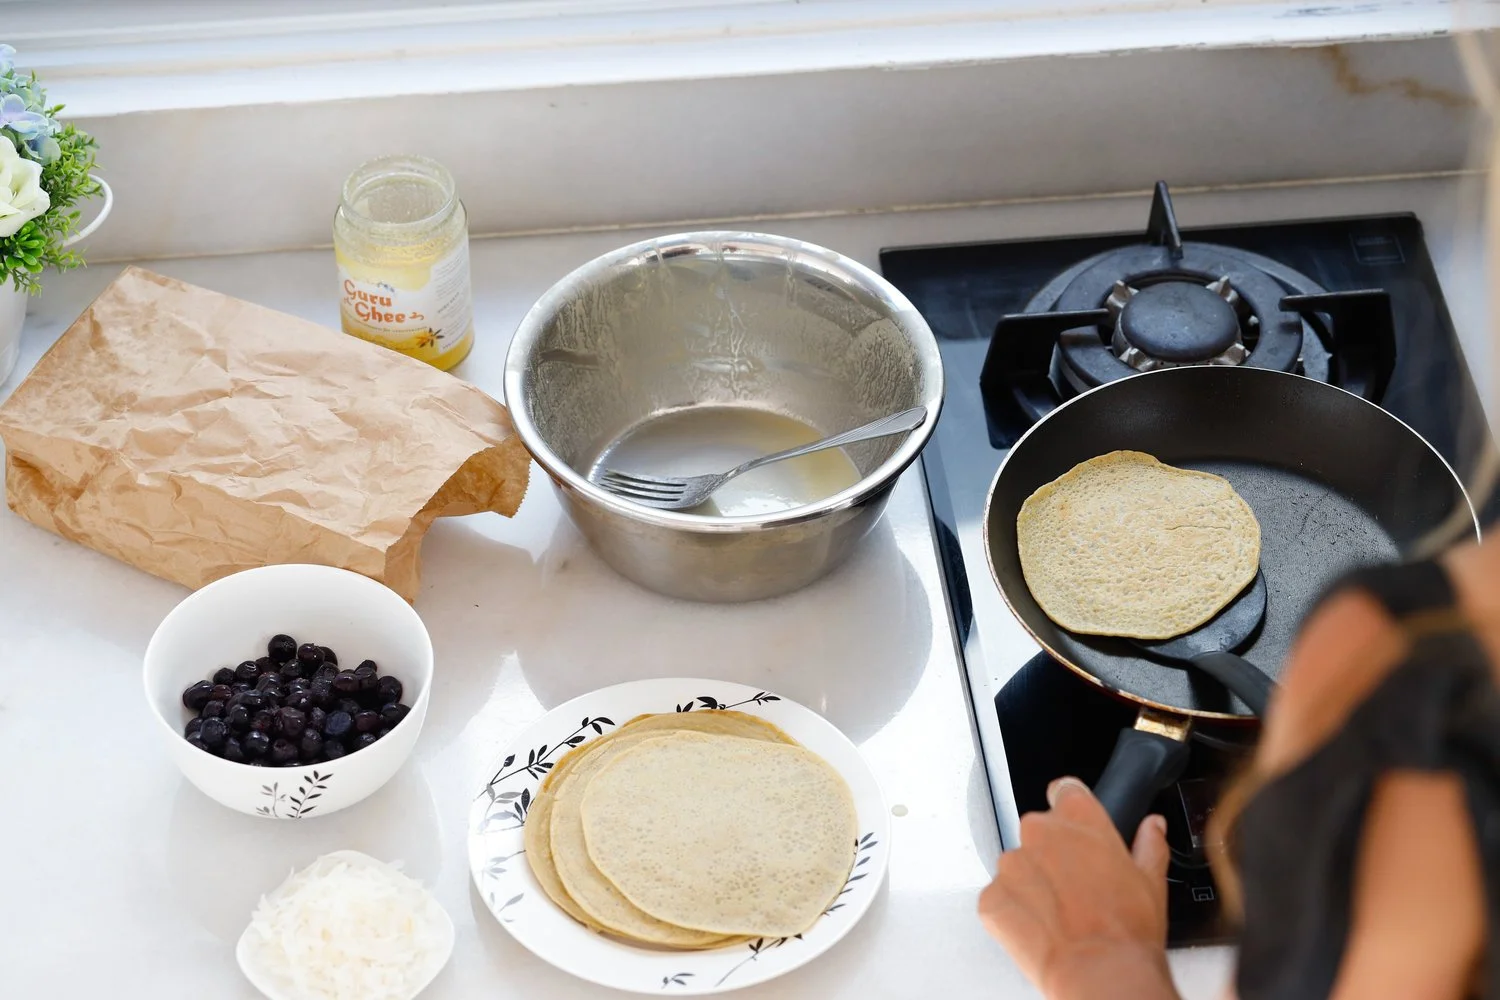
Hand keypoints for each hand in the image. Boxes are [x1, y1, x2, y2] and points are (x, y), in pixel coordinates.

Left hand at [979, 777, 1179, 999]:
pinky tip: (1040, 930)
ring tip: (1061, 915)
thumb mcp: (1151, 881)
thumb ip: (1149, 844)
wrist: (1101, 973)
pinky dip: (1015, 912)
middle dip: (1053, 855)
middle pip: (1039, 832)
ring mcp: (1010, 864)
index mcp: (1077, 816)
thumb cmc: (1127, 930)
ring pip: (1018, 866)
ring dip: (1033, 884)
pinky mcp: (991, 897)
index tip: (1075, 828)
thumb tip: (1153, 827)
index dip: (1071, 809)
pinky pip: (1000, 898)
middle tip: (1077, 888)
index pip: (1064, 792)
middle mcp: (1038, 831)